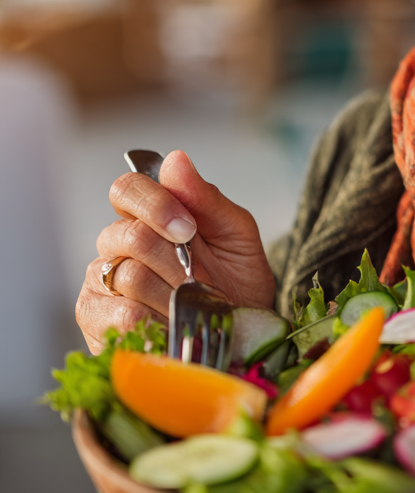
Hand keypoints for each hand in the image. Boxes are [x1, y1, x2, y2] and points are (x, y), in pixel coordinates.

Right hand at [76, 150, 275, 353]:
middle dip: (175, 259)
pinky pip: (122, 317)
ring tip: (193, 303)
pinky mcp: (96, 324)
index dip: (156, 206)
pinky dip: (158, 321)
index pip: (127, 189)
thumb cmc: (238, 279)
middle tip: (200, 276)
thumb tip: (175, 160)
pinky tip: (174, 324)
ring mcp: (102, 283)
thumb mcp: (236, 234)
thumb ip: (205, 197)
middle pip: (128, 235)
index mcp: (149, 215)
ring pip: (128, 277)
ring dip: (173, 294)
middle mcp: (117, 245)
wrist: (241, 332)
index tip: (189, 229)